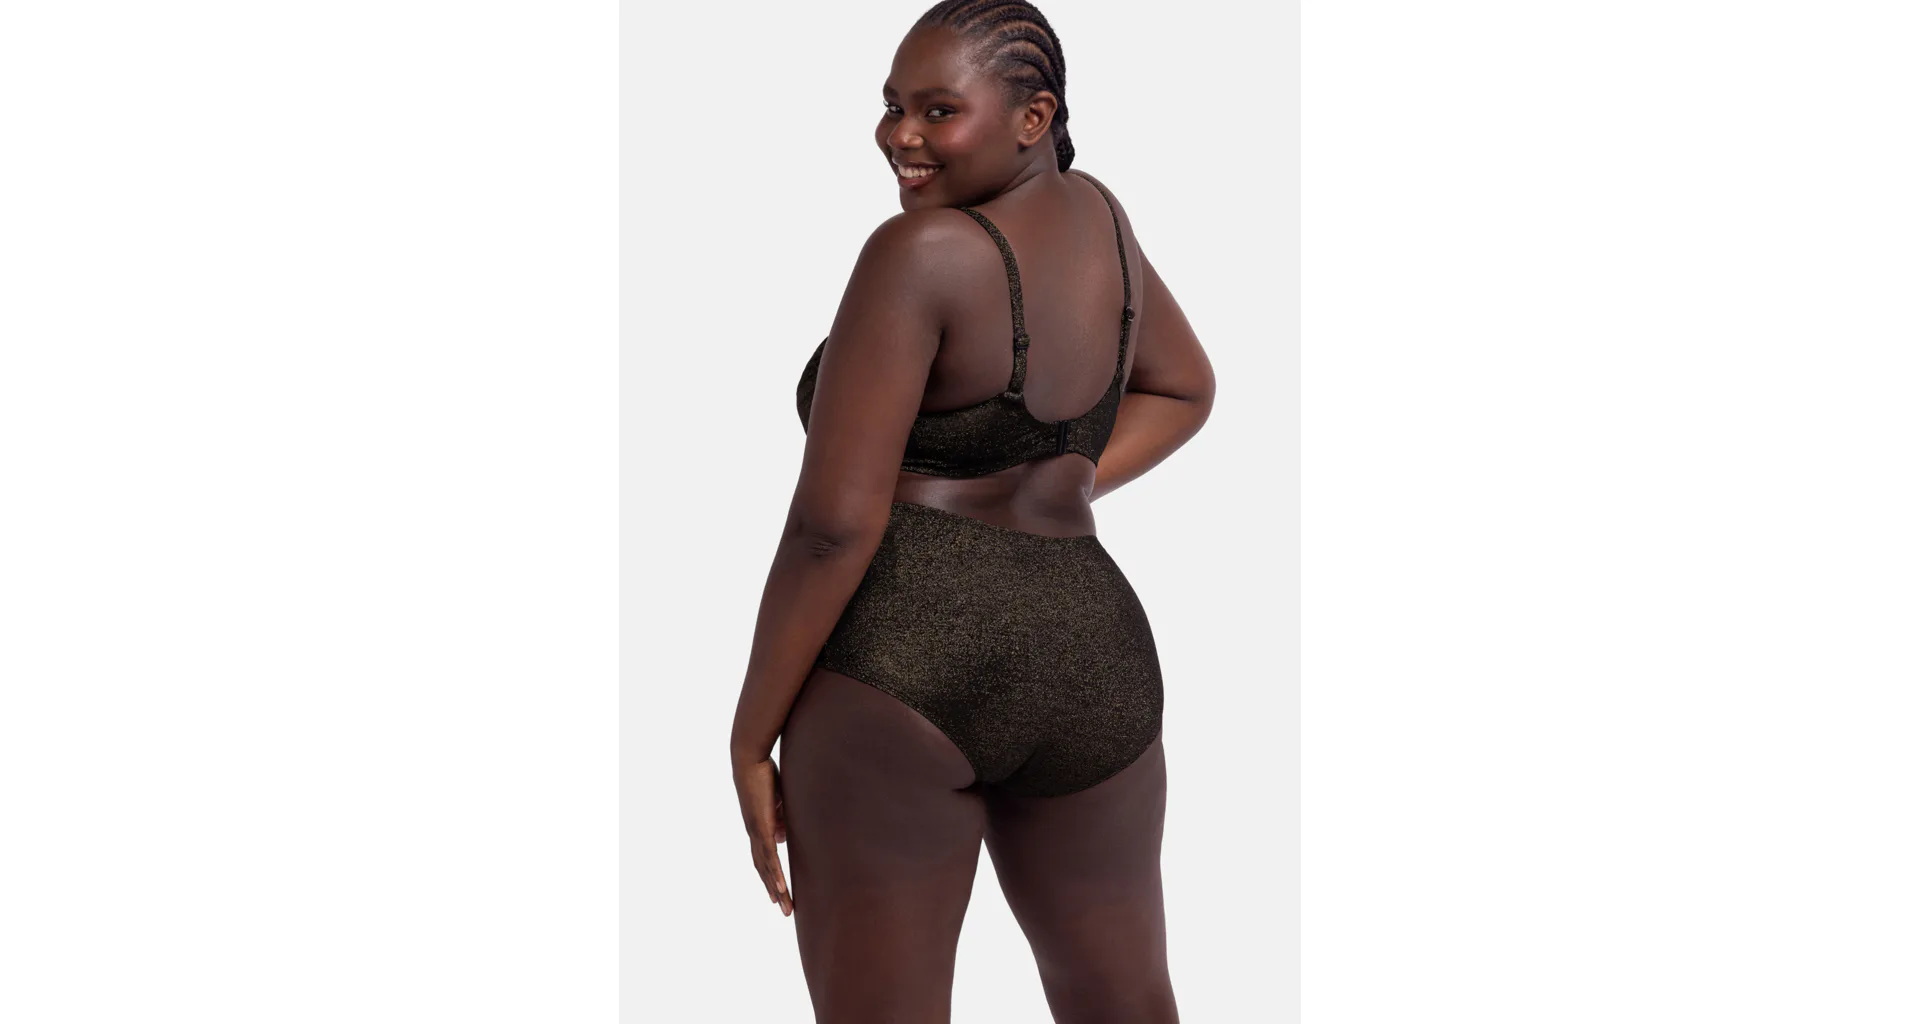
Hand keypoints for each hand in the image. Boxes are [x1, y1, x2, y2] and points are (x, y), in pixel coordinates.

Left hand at [733, 756, 791, 916]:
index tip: (778, 892)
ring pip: (766, 869)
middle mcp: (754, 834)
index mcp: (758, 828)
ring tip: (784, 907)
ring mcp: (756, 833)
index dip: (771, 876)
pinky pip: (769, 856)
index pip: (765, 858)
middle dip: (774, 891)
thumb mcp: (777, 799)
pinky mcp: (761, 827)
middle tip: (784, 910)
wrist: (748, 760)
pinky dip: (775, 874)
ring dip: (776, 890)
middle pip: (764, 870)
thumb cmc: (763, 773)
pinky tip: (780, 888)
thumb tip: (784, 835)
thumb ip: (780, 816)